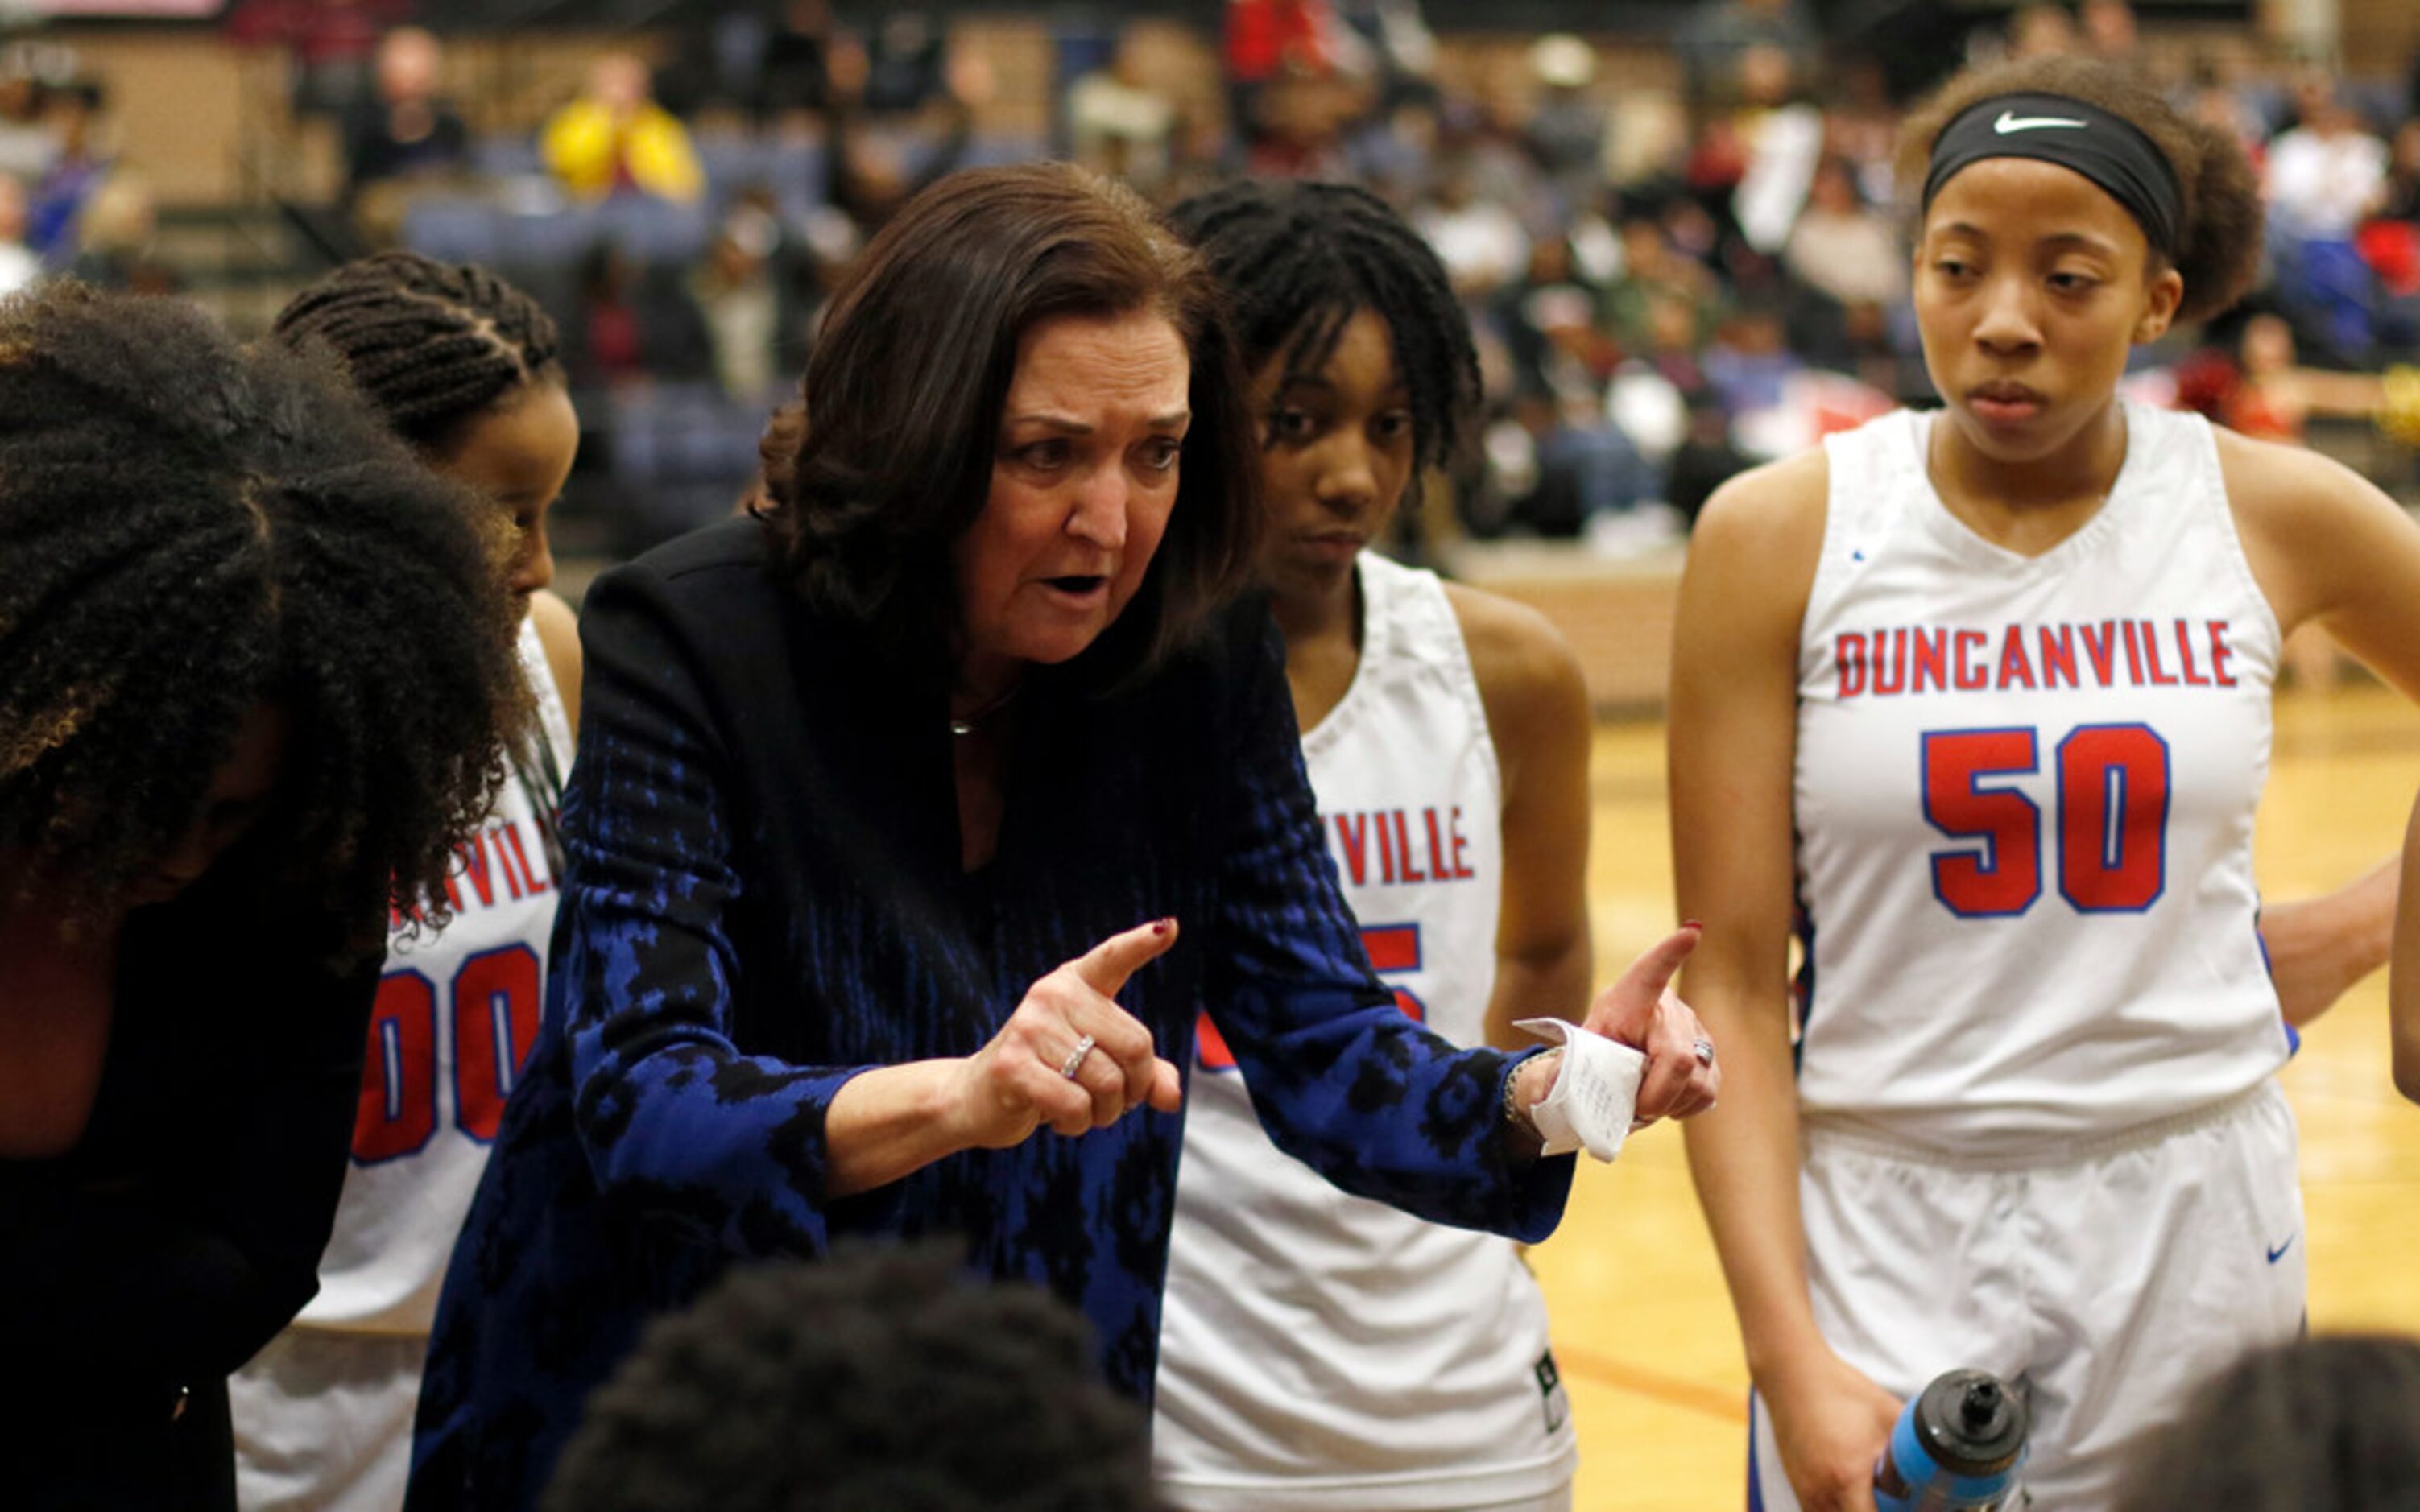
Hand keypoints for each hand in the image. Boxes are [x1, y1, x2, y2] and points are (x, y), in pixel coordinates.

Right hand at [951, 919, 1183, 1147]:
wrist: (977, 1099)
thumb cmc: (1048, 1075)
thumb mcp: (1099, 1065)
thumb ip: (1143, 1075)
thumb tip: (1170, 1097)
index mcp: (1075, 984)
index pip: (1113, 958)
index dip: (1142, 944)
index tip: (1169, 928)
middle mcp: (1052, 995)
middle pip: (1136, 1047)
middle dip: (1134, 1090)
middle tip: (1111, 1101)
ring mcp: (1030, 1027)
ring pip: (1108, 1083)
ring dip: (1105, 1113)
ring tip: (1081, 1110)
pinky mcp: (1013, 1065)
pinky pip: (1076, 1105)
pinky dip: (1077, 1124)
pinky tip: (1057, 1118)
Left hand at [1579, 923, 1718, 1123]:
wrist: (1616, 1058)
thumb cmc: (1597, 1049)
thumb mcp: (1582, 1052)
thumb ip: (1578, 1067)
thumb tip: (1564, 1089)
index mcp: (1633, 998)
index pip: (1652, 972)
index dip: (1672, 953)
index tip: (1691, 932)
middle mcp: (1672, 1009)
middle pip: (1679, 1060)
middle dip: (1655, 1096)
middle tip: (1634, 1107)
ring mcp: (1697, 1031)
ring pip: (1698, 1082)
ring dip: (1669, 1104)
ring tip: (1645, 1100)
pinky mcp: (1711, 1055)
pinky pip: (1708, 1091)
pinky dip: (1684, 1106)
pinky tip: (1666, 1100)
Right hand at [1767, 1352, 1901, 1511]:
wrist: (1792, 1375)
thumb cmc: (1837, 1391)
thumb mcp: (1887, 1416)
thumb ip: (1916, 1445)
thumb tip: (1942, 1459)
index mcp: (1847, 1477)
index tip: (1912, 1509)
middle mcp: (1821, 1492)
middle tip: (1893, 1504)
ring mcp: (1805, 1492)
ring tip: (1873, 1501)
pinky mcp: (1797, 1486)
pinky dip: (1838, 1511)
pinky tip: (1852, 1499)